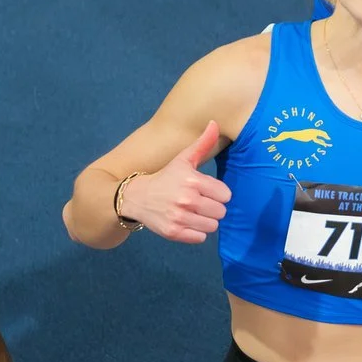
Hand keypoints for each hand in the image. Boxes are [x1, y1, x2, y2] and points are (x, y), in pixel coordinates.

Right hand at [123, 123, 231, 241]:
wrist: (135, 197)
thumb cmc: (165, 177)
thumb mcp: (182, 159)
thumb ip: (202, 143)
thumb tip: (214, 123)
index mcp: (193, 180)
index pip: (226, 195)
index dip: (218, 194)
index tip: (206, 191)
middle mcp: (186, 199)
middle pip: (221, 212)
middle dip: (212, 208)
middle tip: (199, 203)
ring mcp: (179, 217)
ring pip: (212, 226)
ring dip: (205, 221)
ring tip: (193, 213)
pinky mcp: (173, 233)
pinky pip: (200, 238)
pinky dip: (196, 233)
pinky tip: (186, 223)